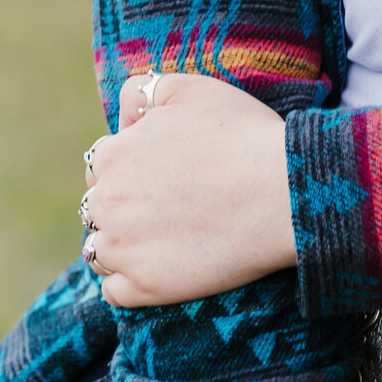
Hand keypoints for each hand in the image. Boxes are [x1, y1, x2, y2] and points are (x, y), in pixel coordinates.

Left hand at [80, 71, 297, 307]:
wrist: (284, 192)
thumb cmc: (245, 135)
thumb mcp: (191, 89)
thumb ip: (144, 91)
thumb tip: (124, 115)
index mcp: (114, 154)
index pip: (102, 162)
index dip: (132, 165)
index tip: (164, 173)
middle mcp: (108, 202)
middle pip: (97, 206)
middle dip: (123, 204)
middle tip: (168, 206)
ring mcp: (123, 249)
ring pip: (99, 249)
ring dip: (120, 244)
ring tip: (164, 240)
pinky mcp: (145, 288)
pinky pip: (114, 292)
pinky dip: (130, 283)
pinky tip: (160, 270)